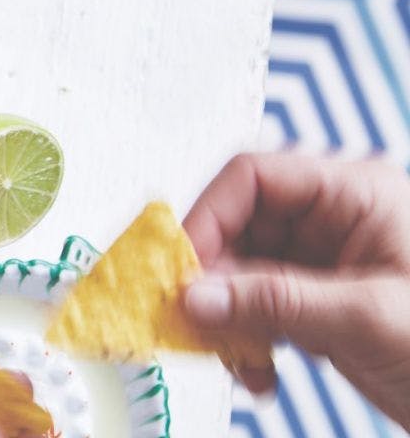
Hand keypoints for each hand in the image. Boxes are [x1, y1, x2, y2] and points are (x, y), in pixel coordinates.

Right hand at [182, 152, 409, 426]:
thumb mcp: (366, 316)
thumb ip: (275, 301)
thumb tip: (195, 295)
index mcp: (356, 192)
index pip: (253, 177)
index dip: (207, 217)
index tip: (182, 269)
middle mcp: (335, 220)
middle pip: (238, 226)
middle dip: (213, 279)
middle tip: (193, 320)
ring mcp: (325, 264)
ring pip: (240, 273)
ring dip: (225, 319)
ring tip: (236, 358)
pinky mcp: (320, 305)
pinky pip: (258, 309)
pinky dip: (246, 341)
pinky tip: (260, 371)